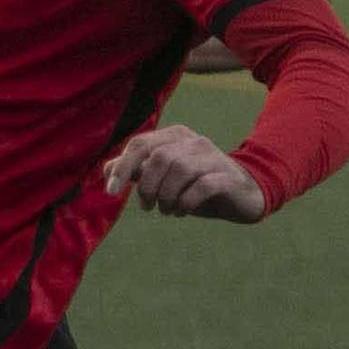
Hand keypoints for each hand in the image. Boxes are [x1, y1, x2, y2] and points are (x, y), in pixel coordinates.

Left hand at [102, 125, 265, 222]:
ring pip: (180, 169)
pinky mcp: (229, 176)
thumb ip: (137, 171)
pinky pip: (202, 186)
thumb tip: (107, 169)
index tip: (111, 192)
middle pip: (159, 158)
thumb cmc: (195, 185)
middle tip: (148, 206)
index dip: (122, 168)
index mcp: (174, 137)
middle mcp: (193, 142)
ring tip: (167, 211)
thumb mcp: (164, 178)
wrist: (242, 195)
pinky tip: (182, 212)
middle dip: (147, 186)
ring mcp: (214, 157)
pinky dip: (186, 202)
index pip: (140, 144)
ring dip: (167, 197)